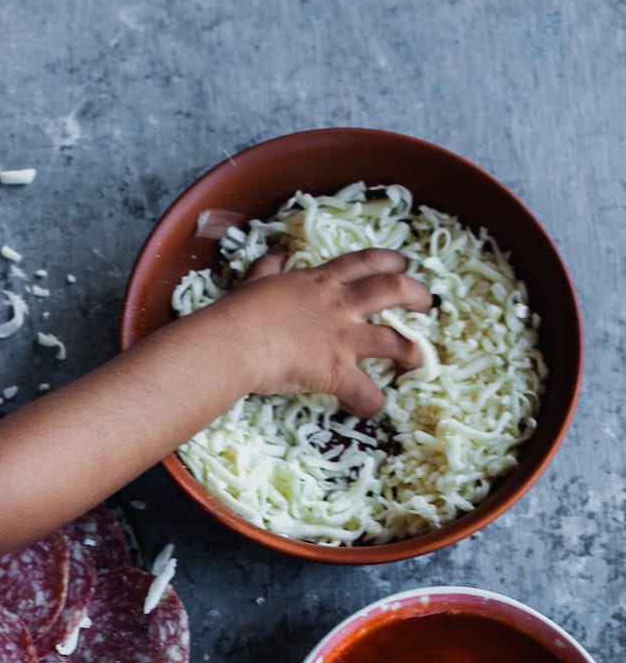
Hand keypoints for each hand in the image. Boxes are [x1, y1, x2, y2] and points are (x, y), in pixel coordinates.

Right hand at [206, 247, 432, 416]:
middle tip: (428, 304)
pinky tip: (369, 409)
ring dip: (412, 350)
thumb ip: (269, 268)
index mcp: (321, 282)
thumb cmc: (240, 312)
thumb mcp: (256, 281)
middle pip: (393, 289)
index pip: (364, 262)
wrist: (235, 341)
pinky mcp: (336, 371)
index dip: (390, 260)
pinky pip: (365, 392)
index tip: (403, 264)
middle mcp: (340, 306)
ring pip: (394, 341)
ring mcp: (342, 339)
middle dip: (417, 294)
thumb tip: (278, 254)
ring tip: (420, 359)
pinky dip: (371, 403)